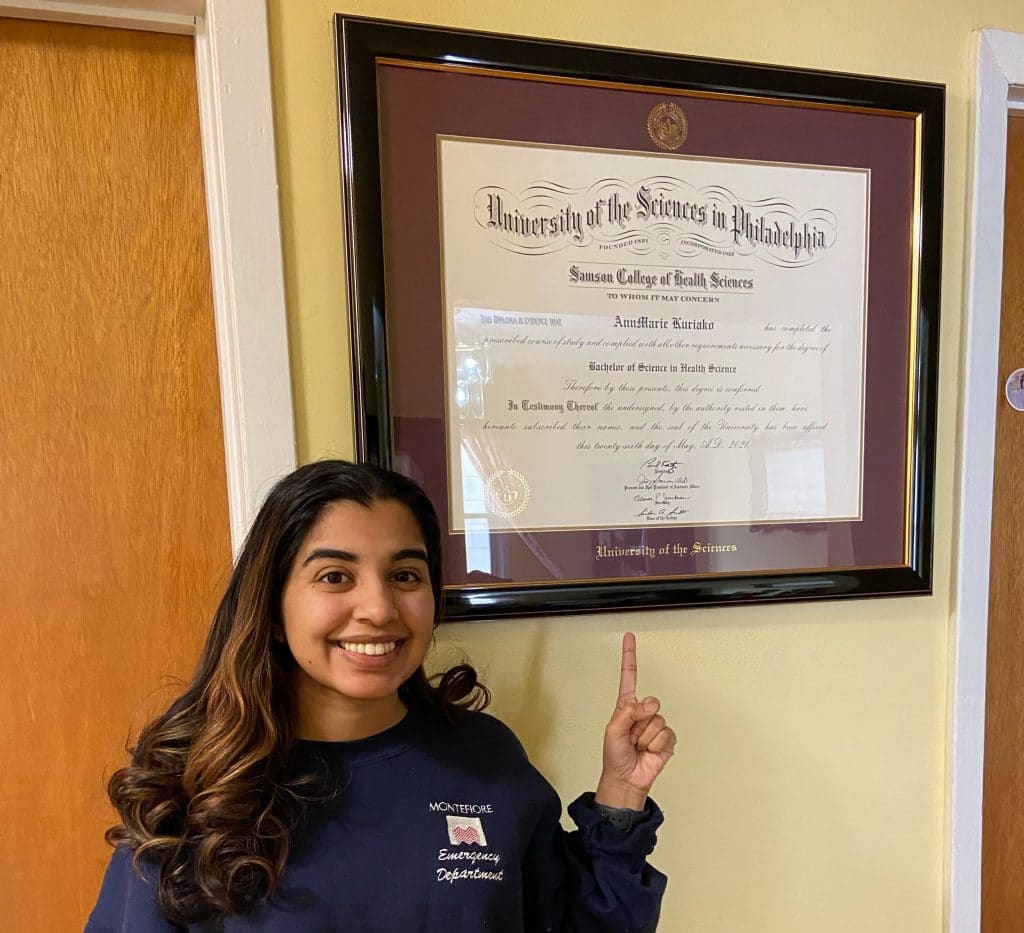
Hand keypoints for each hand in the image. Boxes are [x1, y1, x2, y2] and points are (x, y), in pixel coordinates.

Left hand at [595, 632, 675, 810]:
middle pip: (649, 703)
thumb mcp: (613, 731)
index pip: (629, 677)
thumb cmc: (615, 756)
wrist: (626, 779)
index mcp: (626, 706)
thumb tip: (648, 703)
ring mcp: (655, 725)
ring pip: (657, 721)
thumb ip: (627, 713)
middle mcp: (642, 713)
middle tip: (631, 736)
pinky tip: (649, 751)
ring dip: (645, 737)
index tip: (629, 637)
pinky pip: (666, 735)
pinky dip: (656, 745)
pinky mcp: (667, 739)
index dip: (630, 657)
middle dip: (639, 721)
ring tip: (638, 746)